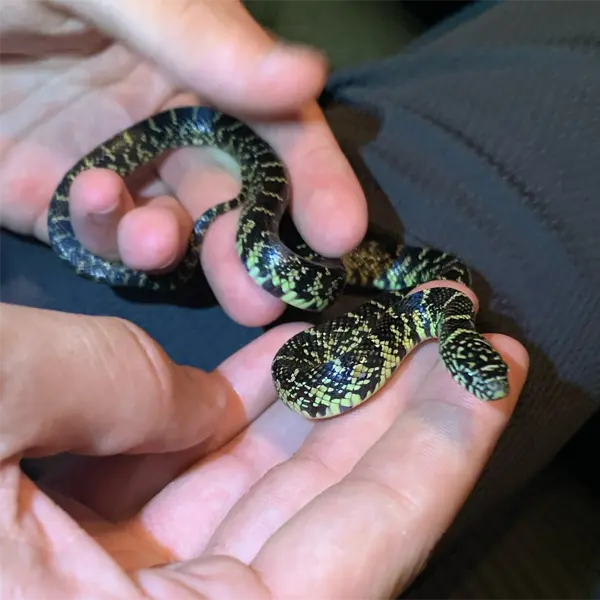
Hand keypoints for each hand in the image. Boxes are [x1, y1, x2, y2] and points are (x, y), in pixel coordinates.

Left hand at [0, 0, 366, 325]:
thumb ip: (200, 34)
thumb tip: (309, 73)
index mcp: (197, 56)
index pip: (279, 124)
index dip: (315, 178)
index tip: (340, 235)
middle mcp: (165, 116)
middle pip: (233, 193)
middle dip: (253, 246)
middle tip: (266, 296)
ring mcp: (111, 161)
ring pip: (173, 225)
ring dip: (179, 248)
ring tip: (157, 244)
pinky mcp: (50, 197)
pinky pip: (98, 233)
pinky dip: (108, 234)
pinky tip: (97, 205)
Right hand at [3, 302, 528, 598]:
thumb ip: (103, 395)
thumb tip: (199, 400)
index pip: (359, 551)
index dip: (437, 453)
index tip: (492, 372)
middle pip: (330, 513)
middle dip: (399, 415)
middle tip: (456, 339)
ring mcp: (135, 594)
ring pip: (271, 491)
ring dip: (331, 406)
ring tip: (387, 331)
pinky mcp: (102, 554)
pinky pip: (208, 477)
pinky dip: (253, 412)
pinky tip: (290, 356)